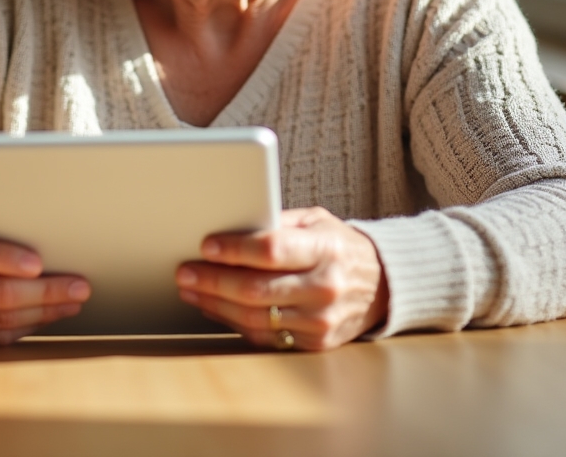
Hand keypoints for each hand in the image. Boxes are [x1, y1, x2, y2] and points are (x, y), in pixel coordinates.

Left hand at [175, 207, 388, 350]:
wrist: (381, 285)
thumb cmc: (338, 246)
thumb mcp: (316, 221)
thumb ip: (277, 222)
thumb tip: (230, 223)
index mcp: (325, 249)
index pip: (271, 249)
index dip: (235, 249)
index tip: (206, 245)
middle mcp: (325, 287)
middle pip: (257, 289)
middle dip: (213, 280)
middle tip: (185, 272)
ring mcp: (321, 321)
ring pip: (256, 317)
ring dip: (215, 304)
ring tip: (191, 289)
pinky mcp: (316, 344)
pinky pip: (265, 337)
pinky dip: (234, 322)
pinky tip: (214, 307)